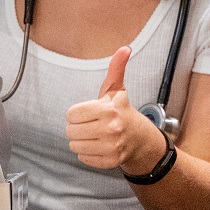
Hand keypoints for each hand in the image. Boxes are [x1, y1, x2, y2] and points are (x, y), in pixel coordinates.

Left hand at [65, 47, 165, 173]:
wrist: (139, 138)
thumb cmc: (122, 111)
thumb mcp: (116, 90)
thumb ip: (116, 68)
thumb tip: (124, 48)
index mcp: (108, 109)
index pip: (71, 114)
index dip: (77, 113)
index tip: (89, 113)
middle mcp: (110, 129)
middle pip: (70, 131)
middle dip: (77, 127)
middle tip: (91, 124)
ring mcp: (111, 147)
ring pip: (74, 145)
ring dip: (81, 141)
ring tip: (94, 135)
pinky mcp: (110, 161)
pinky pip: (82, 158)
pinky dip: (87, 153)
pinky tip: (98, 146)